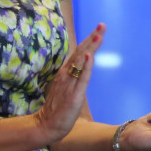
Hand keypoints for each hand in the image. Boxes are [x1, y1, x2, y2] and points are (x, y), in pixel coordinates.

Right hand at [34, 23, 104, 145]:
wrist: (47, 124)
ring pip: (81, 62)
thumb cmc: (57, 108)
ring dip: (90, 47)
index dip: (89, 40)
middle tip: (102, 25)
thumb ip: (74, 77)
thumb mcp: (67, 88)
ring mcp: (69, 84)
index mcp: (65, 73)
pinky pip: (82, 78)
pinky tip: (90, 56)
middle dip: (92, 38)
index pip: (79, 52)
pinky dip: (86, 66)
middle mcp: (66, 74)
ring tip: (99, 35)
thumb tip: (83, 67)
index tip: (99, 29)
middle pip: (80, 52)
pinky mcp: (74, 95)